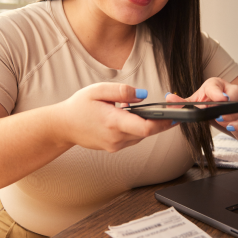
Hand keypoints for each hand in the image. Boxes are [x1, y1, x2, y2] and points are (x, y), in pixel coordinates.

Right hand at [54, 83, 174, 152]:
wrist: (62, 126)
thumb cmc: (79, 106)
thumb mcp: (98, 90)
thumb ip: (122, 91)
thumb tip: (142, 95)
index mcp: (113, 122)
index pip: (145, 128)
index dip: (163, 122)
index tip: (175, 115)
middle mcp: (116, 138)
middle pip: (147, 133)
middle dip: (161, 122)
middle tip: (173, 111)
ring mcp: (115, 145)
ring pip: (141, 137)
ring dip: (147, 125)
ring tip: (146, 110)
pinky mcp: (114, 147)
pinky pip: (133, 138)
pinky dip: (137, 128)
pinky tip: (132, 117)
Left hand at [165, 77, 237, 132]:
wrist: (226, 114)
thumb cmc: (209, 105)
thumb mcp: (195, 103)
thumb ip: (182, 103)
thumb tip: (169, 98)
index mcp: (215, 85)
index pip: (217, 85)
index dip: (218, 92)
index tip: (220, 99)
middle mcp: (231, 90)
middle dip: (230, 105)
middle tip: (219, 116)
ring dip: (235, 117)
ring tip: (223, 123)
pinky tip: (233, 128)